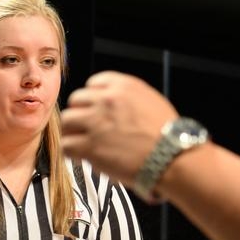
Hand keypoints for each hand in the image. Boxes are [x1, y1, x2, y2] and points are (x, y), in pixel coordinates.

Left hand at [61, 71, 177, 185]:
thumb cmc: (168, 134)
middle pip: (76, 100)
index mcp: (124, 87)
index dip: (93, 98)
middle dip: (81, 113)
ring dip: (73, 132)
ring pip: (67, 121)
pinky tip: (83, 156)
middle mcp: (107, 100)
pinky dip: (72, 151)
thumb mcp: (152, 102)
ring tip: (83, 142)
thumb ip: (128, 98)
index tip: (96, 109)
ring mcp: (96, 122)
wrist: (171, 156)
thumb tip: (115, 106)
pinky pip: (67, 145)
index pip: (93, 83)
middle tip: (88, 127)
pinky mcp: (90, 146)